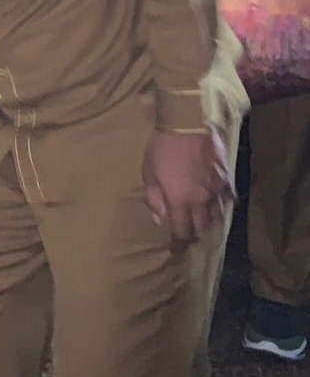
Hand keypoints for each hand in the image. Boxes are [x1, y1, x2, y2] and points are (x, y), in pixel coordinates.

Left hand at [142, 129, 232, 248]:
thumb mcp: (148, 175)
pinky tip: (215, 206)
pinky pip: (226, 200)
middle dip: (194, 235)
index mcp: (180, 202)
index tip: (176, 251)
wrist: (186, 125)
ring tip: (200, 223)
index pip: (182, 232)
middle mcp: (201, 201)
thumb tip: (160, 220)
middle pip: (202, 229)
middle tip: (187, 235)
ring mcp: (216, 191)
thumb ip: (154, 200)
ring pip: (217, 217)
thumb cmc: (161, 149)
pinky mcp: (226, 179)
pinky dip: (221, 207)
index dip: (179, 244)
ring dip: (208, 224)